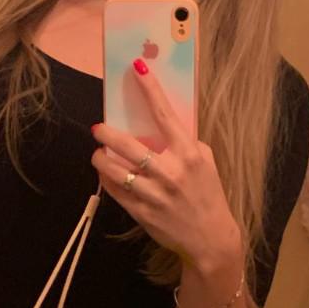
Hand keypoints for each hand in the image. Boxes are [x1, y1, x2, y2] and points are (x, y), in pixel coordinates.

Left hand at [91, 59, 240, 270]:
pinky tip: (104, 172)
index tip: (137, 68)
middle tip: (98, 128)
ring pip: (115, 170)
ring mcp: (154, 194)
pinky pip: (115, 191)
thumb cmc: (208, 194)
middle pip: (129, 145)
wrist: (210, 238)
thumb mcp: (206, 162)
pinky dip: (106, 179)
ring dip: (101, 158)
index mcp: (189, 154)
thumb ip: (185, 143)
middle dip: (107, 133)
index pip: (166, 115)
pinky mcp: (142, 213)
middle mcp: (170, 172)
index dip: (150, 89)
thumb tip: (162, 122)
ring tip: (98, 152)